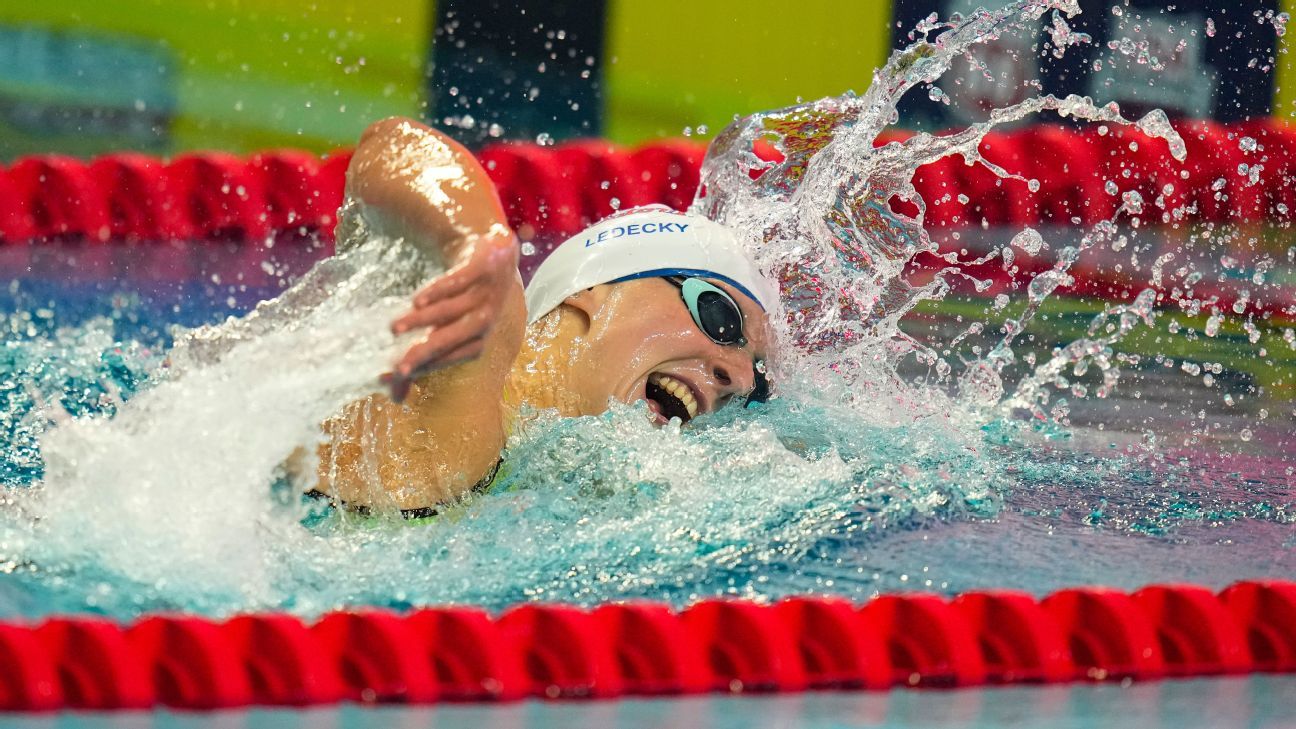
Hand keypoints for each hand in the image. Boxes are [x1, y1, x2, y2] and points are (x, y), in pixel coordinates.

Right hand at [385, 225, 518, 401]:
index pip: (451, 357)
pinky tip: (417, 299)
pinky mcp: (485, 267)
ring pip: (457, 310)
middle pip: (456, 339)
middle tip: (398, 367)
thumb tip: (396, 399)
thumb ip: (422, 359)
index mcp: (478, 338)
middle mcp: (486, 319)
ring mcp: (488, 292)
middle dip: (427, 353)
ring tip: (395, 327)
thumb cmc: (463, 296)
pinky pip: (463, 281)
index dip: (424, 367)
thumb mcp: (444, 326)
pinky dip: (441, 291)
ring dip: (427, 321)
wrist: (491, 248)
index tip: (393, 375)